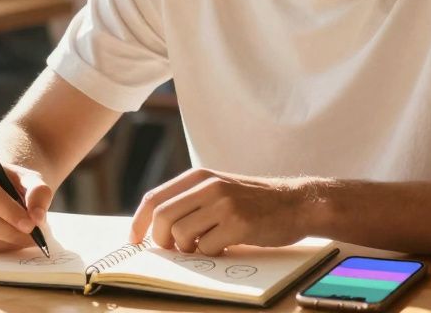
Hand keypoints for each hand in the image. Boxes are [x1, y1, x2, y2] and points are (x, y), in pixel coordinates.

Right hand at [0, 156, 53, 252]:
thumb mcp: (29, 179)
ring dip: (7, 242)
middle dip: (11, 232)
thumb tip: (37, 217)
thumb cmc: (13, 183)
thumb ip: (38, 192)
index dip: (10, 212)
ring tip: (24, 237)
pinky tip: (8, 239)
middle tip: (34, 238)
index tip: (31, 225)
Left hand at [129, 168, 312, 255]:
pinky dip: (211, 254)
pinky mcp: (239, 224)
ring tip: (206, 246)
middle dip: (161, 241)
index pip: (154, 198)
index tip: (134, 240)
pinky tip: (226, 247)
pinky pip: (207, 248)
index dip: (139, 222)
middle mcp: (208, 186)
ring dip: (189, 249)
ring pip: (181, 234)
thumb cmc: (253, 202)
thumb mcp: (219, 189)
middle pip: (162, 218)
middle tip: (174, 250)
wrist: (296, 203)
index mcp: (199, 176)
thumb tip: (156, 229)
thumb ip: (190, 201)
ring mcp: (224, 204)